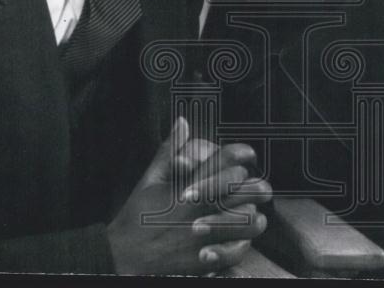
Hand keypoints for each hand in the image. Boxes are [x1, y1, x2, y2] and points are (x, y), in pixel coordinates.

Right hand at [106, 118, 271, 274]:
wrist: (123, 259)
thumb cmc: (136, 219)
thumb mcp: (149, 180)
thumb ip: (169, 150)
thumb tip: (183, 122)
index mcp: (186, 186)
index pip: (224, 161)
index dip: (241, 154)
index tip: (248, 155)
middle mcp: (198, 209)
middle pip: (244, 190)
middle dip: (257, 186)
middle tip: (261, 188)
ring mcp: (203, 235)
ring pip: (247, 220)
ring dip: (254, 217)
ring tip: (253, 215)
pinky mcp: (205, 261)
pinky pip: (238, 250)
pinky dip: (243, 244)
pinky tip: (240, 240)